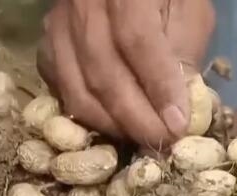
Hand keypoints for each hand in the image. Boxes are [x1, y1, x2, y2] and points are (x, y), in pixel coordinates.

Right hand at [38, 0, 215, 150]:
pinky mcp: (47, 44)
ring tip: (143, 137)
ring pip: (77, 90)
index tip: (178, 124)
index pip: (137, 42)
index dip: (158, 87)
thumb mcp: (189, 10)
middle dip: (136, 118)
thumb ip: (185, 52)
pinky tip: (114, 123)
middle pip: (103, 73)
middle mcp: (82, 5)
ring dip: (113, 124)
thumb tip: (179, 108)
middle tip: (163, 141)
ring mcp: (58, 26)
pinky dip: (87, 114)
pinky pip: (60, 90)